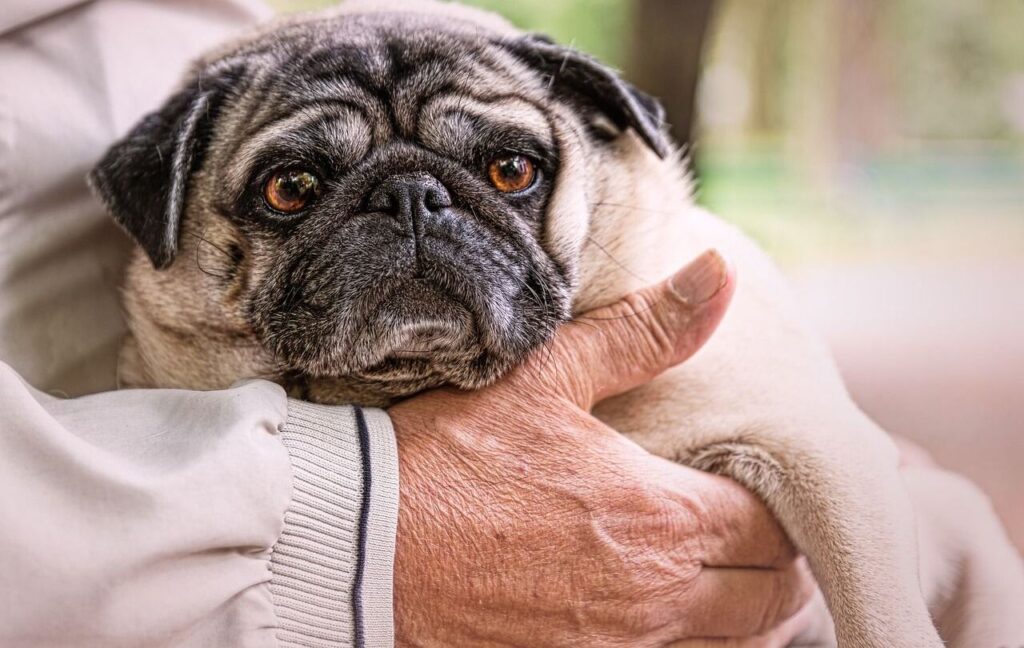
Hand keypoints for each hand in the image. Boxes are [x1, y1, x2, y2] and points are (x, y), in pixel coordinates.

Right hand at [390, 250, 816, 646]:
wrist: (362, 545)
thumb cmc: (452, 458)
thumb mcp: (547, 379)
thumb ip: (645, 333)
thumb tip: (718, 277)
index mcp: (660, 518)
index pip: (771, 525)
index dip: (781, 507)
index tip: (765, 488)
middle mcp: (654, 597)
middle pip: (769, 599)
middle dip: (782, 567)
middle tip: (771, 539)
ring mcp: (616, 647)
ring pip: (732, 647)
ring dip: (752, 616)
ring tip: (744, 584)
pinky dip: (697, 646)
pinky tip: (677, 619)